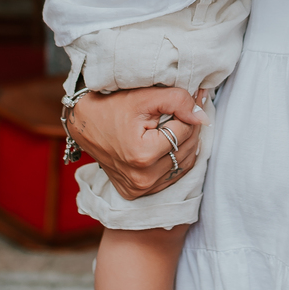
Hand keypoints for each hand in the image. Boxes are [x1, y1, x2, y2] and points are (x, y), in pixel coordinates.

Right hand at [66, 85, 208, 200]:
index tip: (192, 97)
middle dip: (190, 126)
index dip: (190, 111)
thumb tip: (203, 116)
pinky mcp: (136, 192)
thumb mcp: (144, 96)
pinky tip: (171, 142)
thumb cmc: (112, 105)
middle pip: (187, 149)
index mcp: (143, 156)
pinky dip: (176, 159)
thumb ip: (178, 101)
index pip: (185, 130)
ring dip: (187, 143)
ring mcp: (139, 189)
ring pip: (184, 164)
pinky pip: (171, 176)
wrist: (84, 123)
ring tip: (179, 123)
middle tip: (188, 107)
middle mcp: (142, 179)